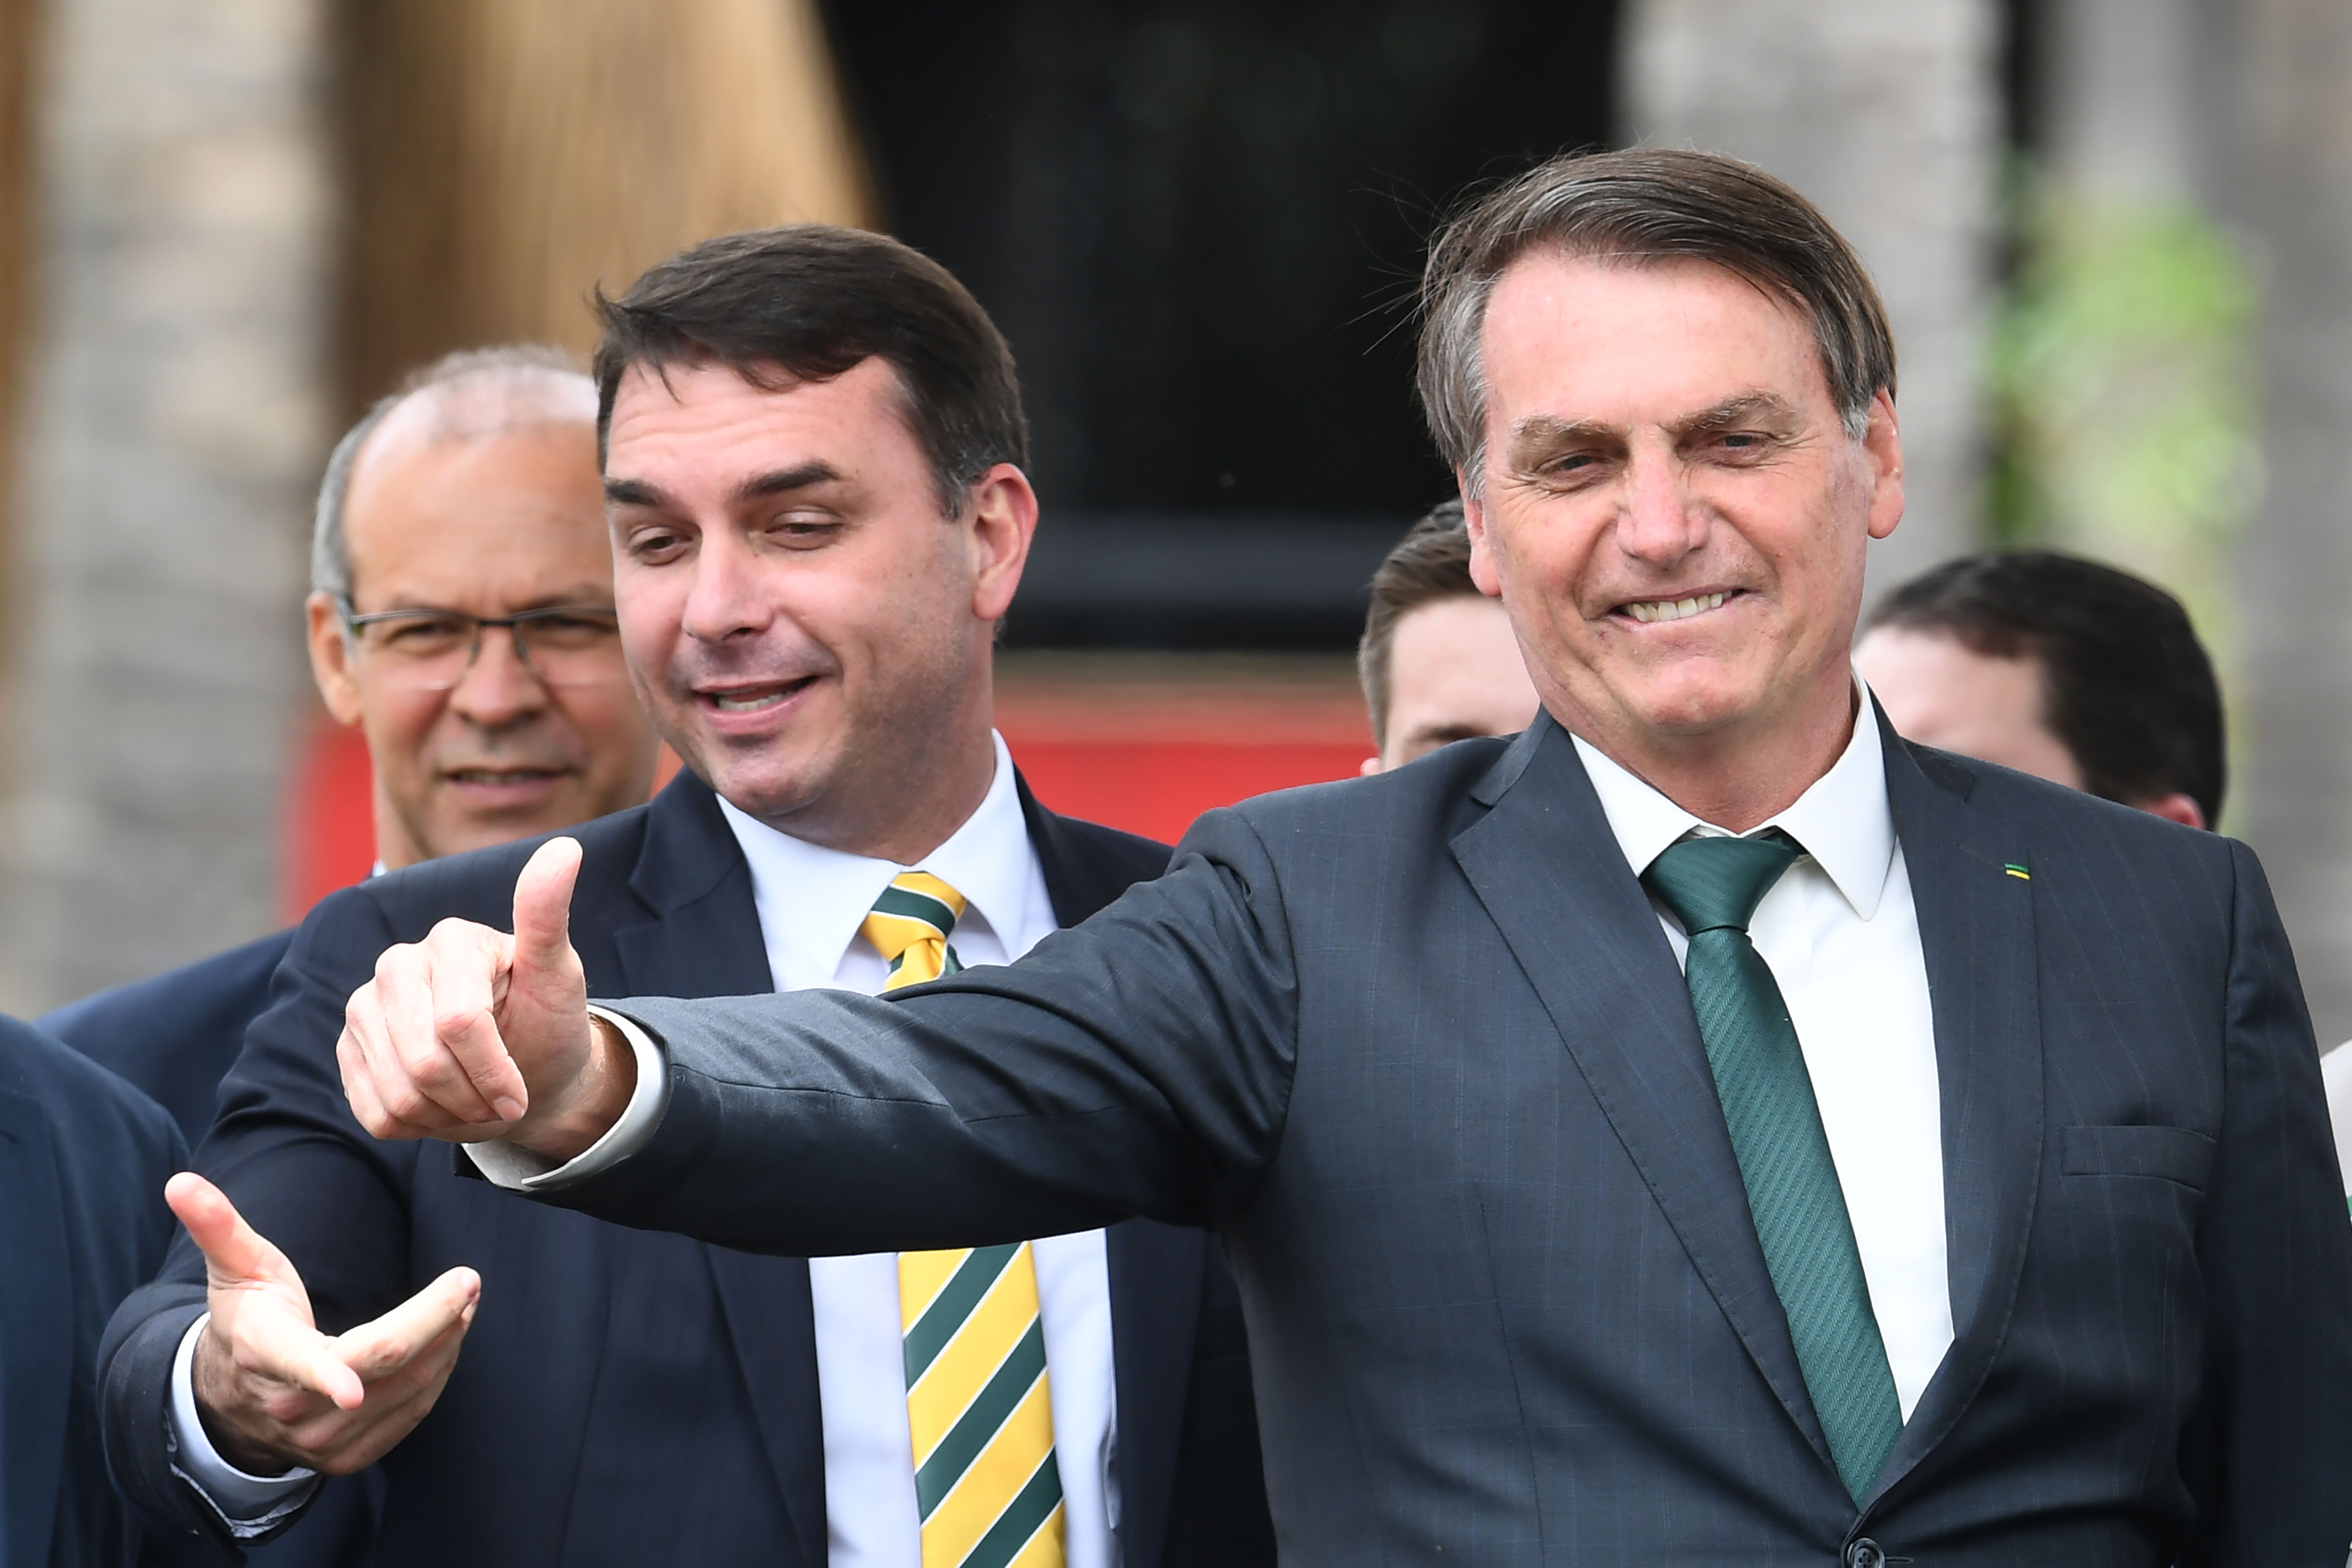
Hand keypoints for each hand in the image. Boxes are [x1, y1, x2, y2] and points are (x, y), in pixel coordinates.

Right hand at [170, 1172, 477, 1475]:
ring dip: (448, 1341)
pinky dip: (440, 1373)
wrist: (235, 1398)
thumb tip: (181, 1181)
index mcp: (267, 1354)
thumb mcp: (234, 1269)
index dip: (328, 1376)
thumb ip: (217, 1225)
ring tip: (465, 1300)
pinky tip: (450, 1339)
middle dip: (436, 1319)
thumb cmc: (248, 1318)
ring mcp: (321, 1439)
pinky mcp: (348, 1455)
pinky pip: (413, 1412)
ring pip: (408, 1389)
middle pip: (384, 1363)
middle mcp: (292, 1406)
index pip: (303, 1363)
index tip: (353, 1387)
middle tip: (468, 1280)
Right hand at [338, 836, 632, 1162]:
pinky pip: (373, 1111)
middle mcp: (397, 965)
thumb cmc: (547, 1023)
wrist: (528, 1074)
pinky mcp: (348, 1049)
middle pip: (424, 1063)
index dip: (494, 1071)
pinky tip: (441, 1102)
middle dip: (473, 1096)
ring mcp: (365, 1007)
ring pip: (397, 1093)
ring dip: (447, 1113)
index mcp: (449, 940)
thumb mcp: (560, 975)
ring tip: (474, 1097)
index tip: (521, 1093)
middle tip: (501, 1098)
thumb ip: (548, 915)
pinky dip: (416, 1125)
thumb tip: (566, 847)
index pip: (460, 1024)